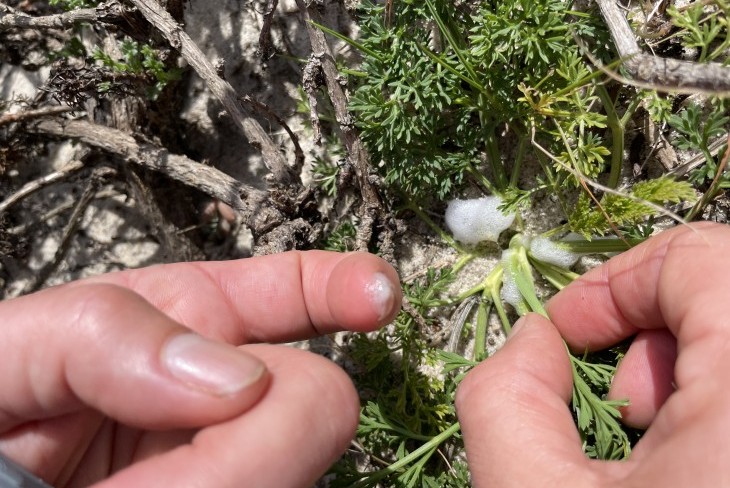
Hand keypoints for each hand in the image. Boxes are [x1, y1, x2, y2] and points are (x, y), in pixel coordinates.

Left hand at [0, 251, 400, 486]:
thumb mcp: (18, 347)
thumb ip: (107, 334)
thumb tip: (238, 380)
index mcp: (187, 327)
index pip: (292, 290)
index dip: (343, 285)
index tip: (380, 299)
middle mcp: (226, 395)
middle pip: (313, 402)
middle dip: (260, 440)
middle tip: (150, 479)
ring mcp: (232, 458)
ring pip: (293, 467)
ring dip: (226, 480)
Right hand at [456, 222, 729, 486]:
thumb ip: (505, 397)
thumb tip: (533, 339)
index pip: (704, 260)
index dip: (614, 281)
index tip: (568, 334)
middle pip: (727, 291)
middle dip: (647, 326)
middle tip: (613, 397)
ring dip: (679, 365)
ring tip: (644, 435)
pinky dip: (709, 396)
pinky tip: (680, 459)